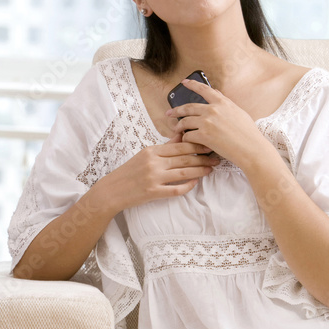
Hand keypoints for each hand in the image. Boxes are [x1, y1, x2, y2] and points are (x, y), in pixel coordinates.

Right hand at [99, 132, 220, 213]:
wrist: (111, 190)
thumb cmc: (129, 171)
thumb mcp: (145, 154)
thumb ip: (165, 147)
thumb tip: (181, 136)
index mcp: (152, 151)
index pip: (179, 146)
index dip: (197, 145)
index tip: (210, 144)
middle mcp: (153, 163)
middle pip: (184, 158)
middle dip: (203, 158)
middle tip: (217, 157)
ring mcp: (154, 178)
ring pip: (183, 173)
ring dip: (200, 171)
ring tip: (211, 169)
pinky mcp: (153, 192)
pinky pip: (175, 189)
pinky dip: (187, 186)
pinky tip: (196, 183)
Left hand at [164, 77, 268, 168]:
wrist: (251, 148)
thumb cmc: (248, 133)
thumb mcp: (239, 112)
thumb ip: (225, 102)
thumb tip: (216, 92)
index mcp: (222, 102)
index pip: (203, 89)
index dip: (192, 84)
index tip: (184, 82)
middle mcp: (213, 110)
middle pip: (188, 107)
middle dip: (176, 110)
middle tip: (169, 113)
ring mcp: (207, 122)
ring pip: (185, 121)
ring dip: (178, 126)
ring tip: (176, 129)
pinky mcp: (204, 136)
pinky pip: (188, 135)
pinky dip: (186, 138)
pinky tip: (187, 140)